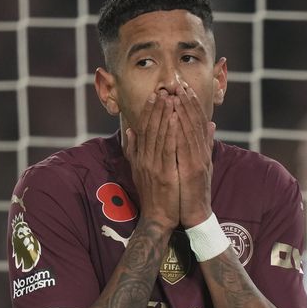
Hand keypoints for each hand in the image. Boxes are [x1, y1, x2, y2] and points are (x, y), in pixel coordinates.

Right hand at [124, 92, 179, 231]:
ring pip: (159, 135)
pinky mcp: (164, 174)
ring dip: (164, 115)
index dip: (149, 111)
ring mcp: (154, 166)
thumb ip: (135, 151)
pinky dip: (171, 133)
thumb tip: (130, 132)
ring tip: (170, 98)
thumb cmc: (152, 195)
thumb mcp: (139, 171)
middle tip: (162, 90)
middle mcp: (145, 159)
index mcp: (140, 157)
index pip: (143, 129)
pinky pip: (168, 149)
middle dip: (157, 108)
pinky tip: (175, 119)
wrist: (157, 217)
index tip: (154, 96)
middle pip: (150, 128)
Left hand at [174, 82, 214, 227]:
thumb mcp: (199, 164)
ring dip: (183, 110)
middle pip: (195, 121)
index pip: (198, 121)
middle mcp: (201, 152)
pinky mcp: (191, 169)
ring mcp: (197, 160)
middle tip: (179, 82)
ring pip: (190, 129)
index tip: (184, 87)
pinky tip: (174, 115)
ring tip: (176, 92)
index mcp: (201, 150)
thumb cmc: (192, 191)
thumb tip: (210, 125)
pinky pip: (184, 144)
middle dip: (187, 100)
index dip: (192, 103)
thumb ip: (204, 144)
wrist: (193, 214)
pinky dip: (180, 128)